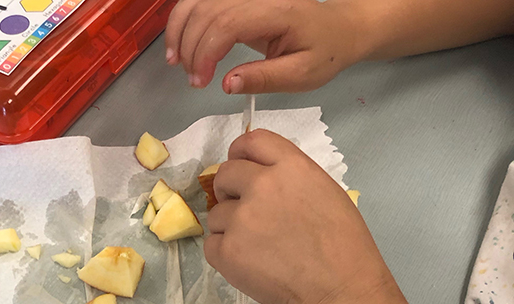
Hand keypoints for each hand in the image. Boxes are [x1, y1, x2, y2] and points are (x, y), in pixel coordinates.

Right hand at [165, 0, 365, 93]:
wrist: (339, 29)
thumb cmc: (324, 53)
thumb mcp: (302, 74)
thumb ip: (264, 79)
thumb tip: (226, 84)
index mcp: (275, 11)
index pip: (226, 24)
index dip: (205, 54)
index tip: (200, 83)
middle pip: (205, 12)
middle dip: (190, 48)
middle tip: (193, 81)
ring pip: (196, 4)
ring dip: (178, 33)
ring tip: (177, 64)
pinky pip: (199, 3)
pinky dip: (182, 22)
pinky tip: (179, 45)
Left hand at [204, 130, 391, 303]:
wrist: (339, 291)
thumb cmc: (343, 247)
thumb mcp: (325, 193)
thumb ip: (289, 177)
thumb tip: (257, 176)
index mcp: (291, 167)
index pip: (251, 141)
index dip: (241, 152)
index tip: (241, 165)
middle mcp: (261, 186)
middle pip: (224, 174)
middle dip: (230, 190)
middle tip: (247, 212)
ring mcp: (241, 219)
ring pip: (216, 214)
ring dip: (230, 226)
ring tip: (259, 247)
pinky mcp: (226, 251)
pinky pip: (212, 244)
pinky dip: (225, 253)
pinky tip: (251, 263)